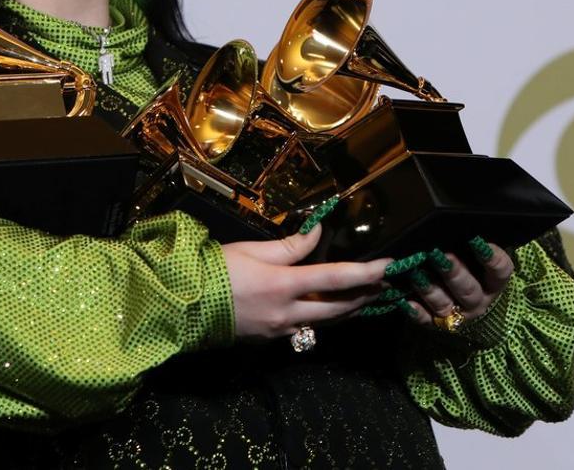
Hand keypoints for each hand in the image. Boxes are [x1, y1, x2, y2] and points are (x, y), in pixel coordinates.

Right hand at [221, 225, 390, 339]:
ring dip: (348, 309)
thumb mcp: (253, 250)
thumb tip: (318, 234)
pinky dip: (322, 317)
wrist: (185, 305)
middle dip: (364, 296)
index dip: (365, 272)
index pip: (335, 278)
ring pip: (325, 322)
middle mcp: (288, 312)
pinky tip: (327, 308)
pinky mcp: (271, 339)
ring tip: (365, 296)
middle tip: (384, 284)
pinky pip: (306, 328)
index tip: (388, 265)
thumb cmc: (216, 270)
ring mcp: (280, 330)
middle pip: (338, 308)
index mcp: (283, 285)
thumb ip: (290, 245)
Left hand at [405, 242, 513, 326]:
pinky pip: (426, 320)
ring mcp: (457, 314)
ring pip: (444, 304)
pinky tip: (405, 302)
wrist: (466, 307)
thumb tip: (460, 223)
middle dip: (454, 272)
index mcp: (492, 283)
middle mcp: (477, 300)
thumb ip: (472, 246)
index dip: (491, 257)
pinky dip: (416, 312)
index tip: (476, 240)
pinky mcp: (437, 324)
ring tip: (415, 274)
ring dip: (429, 289)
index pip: (500, 271)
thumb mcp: (478, 259)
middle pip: (468, 289)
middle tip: (441, 255)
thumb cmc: (470, 271)